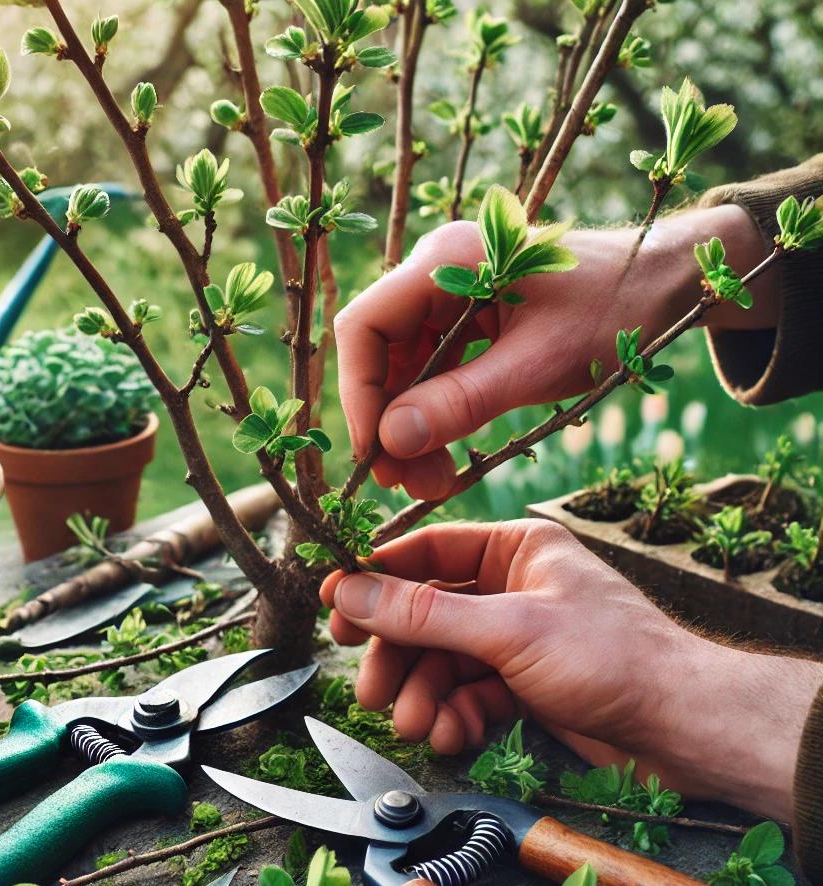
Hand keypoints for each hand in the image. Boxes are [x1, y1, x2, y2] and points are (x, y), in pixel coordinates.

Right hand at [321, 520, 817, 820]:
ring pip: (444, 661)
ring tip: (416, 727)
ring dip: (424, 696)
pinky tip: (453, 737)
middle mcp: (512, 588)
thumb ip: (422, 613)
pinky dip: (456, 716)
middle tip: (371, 693)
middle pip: (427, 616)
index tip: (335, 609)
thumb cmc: (611, 657)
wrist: (681, 728)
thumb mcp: (508, 629)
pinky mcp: (523, 684)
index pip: (427, 552)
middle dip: (400, 658)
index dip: (378, 581)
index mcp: (516, 549)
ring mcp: (517, 638)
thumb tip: (350, 591)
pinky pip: (469, 694)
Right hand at [335, 204, 776, 499]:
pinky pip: (432, 371)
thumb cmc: (616, 308)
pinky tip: (446, 455)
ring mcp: (449, 294)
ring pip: (404, 369)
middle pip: (381, 352)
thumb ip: (463, 402)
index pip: (365, 325)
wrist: (666, 282)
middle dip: (389, 422)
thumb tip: (391, 441)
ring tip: (432, 482)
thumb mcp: (540, 364)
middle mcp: (437, 271)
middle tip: (408, 485)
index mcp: (448, 260)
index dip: (359, 394)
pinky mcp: (466, 319)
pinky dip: (436, 415)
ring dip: (411, 427)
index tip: (376, 455)